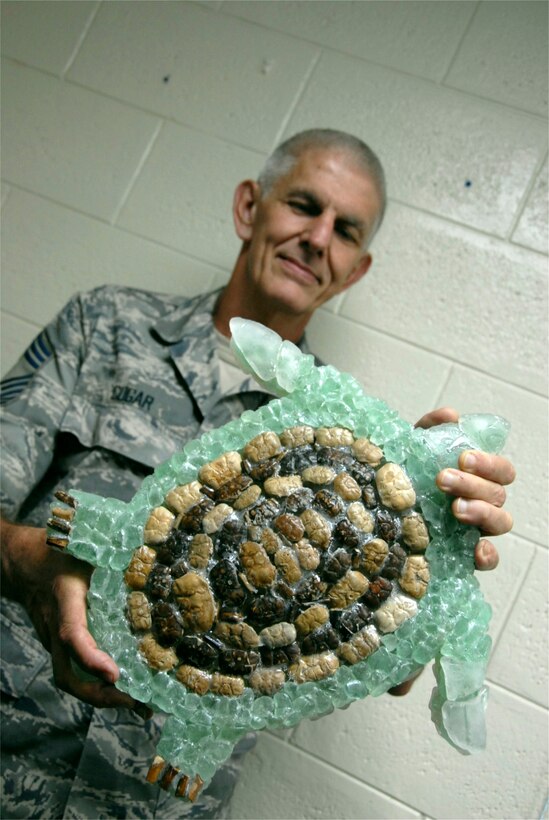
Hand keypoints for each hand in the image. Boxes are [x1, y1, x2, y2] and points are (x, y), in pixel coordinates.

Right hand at [1, 519, 150, 714]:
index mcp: (65, 598)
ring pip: (70, 678)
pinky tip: (126, 688)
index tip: (115, 675)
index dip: (92, 658)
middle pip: (69, 674)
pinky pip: (74, 670)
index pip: (73, 635)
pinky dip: (97, 683)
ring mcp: (53, 639)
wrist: (22, 562)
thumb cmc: (59, 550)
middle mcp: (56, 626)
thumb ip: (114, 552)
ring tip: (140, 707)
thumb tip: (154, 550)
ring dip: (102, 696)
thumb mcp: (86, 548)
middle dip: (101, 694)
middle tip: (137, 703)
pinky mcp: (58, 644)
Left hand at [415, 408, 515, 570]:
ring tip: (456, 508)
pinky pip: (490, 559)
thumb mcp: (412, 449)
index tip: (462, 457)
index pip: (501, 470)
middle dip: (473, 484)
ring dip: (482, 513)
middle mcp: (483, 502)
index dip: (489, 463)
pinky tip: (477, 550)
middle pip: (497, 494)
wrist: (379, 506)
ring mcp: (476, 529)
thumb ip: (430, 429)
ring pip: (500, 522)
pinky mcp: (465, 554)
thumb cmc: (405, 475)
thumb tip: (451, 415)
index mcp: (478, 477)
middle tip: (443, 479)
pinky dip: (488, 555)